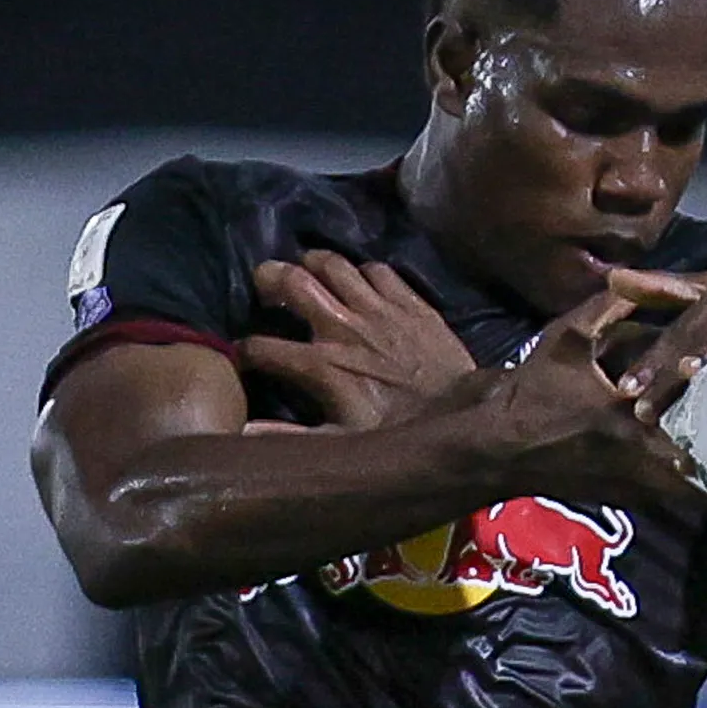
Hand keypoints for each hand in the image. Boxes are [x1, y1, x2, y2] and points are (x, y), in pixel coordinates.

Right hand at [234, 252, 477, 431]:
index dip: (244, 350)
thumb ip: (289, 437)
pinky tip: (360, 284)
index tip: (242, 354)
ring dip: (313, 263)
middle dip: (269, 277)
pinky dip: (362, 272)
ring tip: (308, 271)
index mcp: (321, 366)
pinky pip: (377, 269)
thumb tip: (242, 432)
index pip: (262, 348)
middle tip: (267, 285)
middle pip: (291, 281)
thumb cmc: (400, 435)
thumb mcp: (342, 445)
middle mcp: (342, 327)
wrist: (464, 417)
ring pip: (332, 263)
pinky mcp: (409, 300)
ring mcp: (377, 308)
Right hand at [473, 287, 702, 506]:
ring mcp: (636, 487)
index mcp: (627, 418)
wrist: (497, 447)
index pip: (692, 416)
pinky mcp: (630, 501)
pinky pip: (677, 498)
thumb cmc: (533, 389)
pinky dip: (698, 485)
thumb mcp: (568, 337)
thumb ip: (615, 308)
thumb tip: (660, 283)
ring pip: (696, 489)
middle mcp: (638, 460)